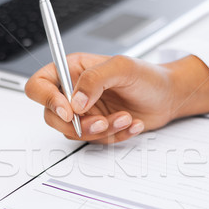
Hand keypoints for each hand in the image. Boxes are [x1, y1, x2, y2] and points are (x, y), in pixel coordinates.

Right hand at [25, 53, 208, 143]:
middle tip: (101, 121)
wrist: (168, 96)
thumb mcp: (122, 67)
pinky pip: (95, 140)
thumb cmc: (148, 76)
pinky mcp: (97, 128)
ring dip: (101, 130)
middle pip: (52, 115)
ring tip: (124, 118)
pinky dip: (115, 136)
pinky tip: (131, 123)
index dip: (47, 99)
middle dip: (77, 123)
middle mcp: (74, 91)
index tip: (68, 110)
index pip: (39, 85)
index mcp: (72, 69)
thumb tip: (76, 101)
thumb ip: (95, 79)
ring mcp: (85, 112)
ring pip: (73, 132)